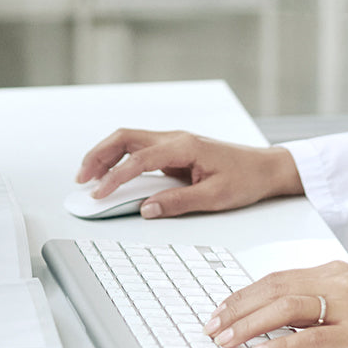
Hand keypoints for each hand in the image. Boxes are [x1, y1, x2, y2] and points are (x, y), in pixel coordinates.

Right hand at [75, 128, 302, 217]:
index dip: (115, 177)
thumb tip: (146, 209)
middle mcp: (173, 138)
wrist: (266, 167)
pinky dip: (118, 157)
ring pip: (127, 140)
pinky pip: (137, 148)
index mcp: (183, 146)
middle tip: (81, 179)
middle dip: (98, 156)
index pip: (138, 160)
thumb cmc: (246, 179)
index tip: (100, 193)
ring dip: (105, 154)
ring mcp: (172, 141)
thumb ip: (178, 202)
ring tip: (89, 175)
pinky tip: (111, 172)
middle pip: (123, 138)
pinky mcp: (172, 149)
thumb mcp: (215, 197)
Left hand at [205, 261, 347, 347]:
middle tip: (213, 325)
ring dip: (251, 324)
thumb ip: (319, 298)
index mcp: (329, 271)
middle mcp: (332, 282)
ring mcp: (345, 305)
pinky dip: (283, 345)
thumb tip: (281, 312)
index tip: (221, 309)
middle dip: (237, 307)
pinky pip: (313, 337)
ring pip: (285, 308)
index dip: (243, 294)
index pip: (274, 279)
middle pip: (272, 289)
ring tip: (229, 339)